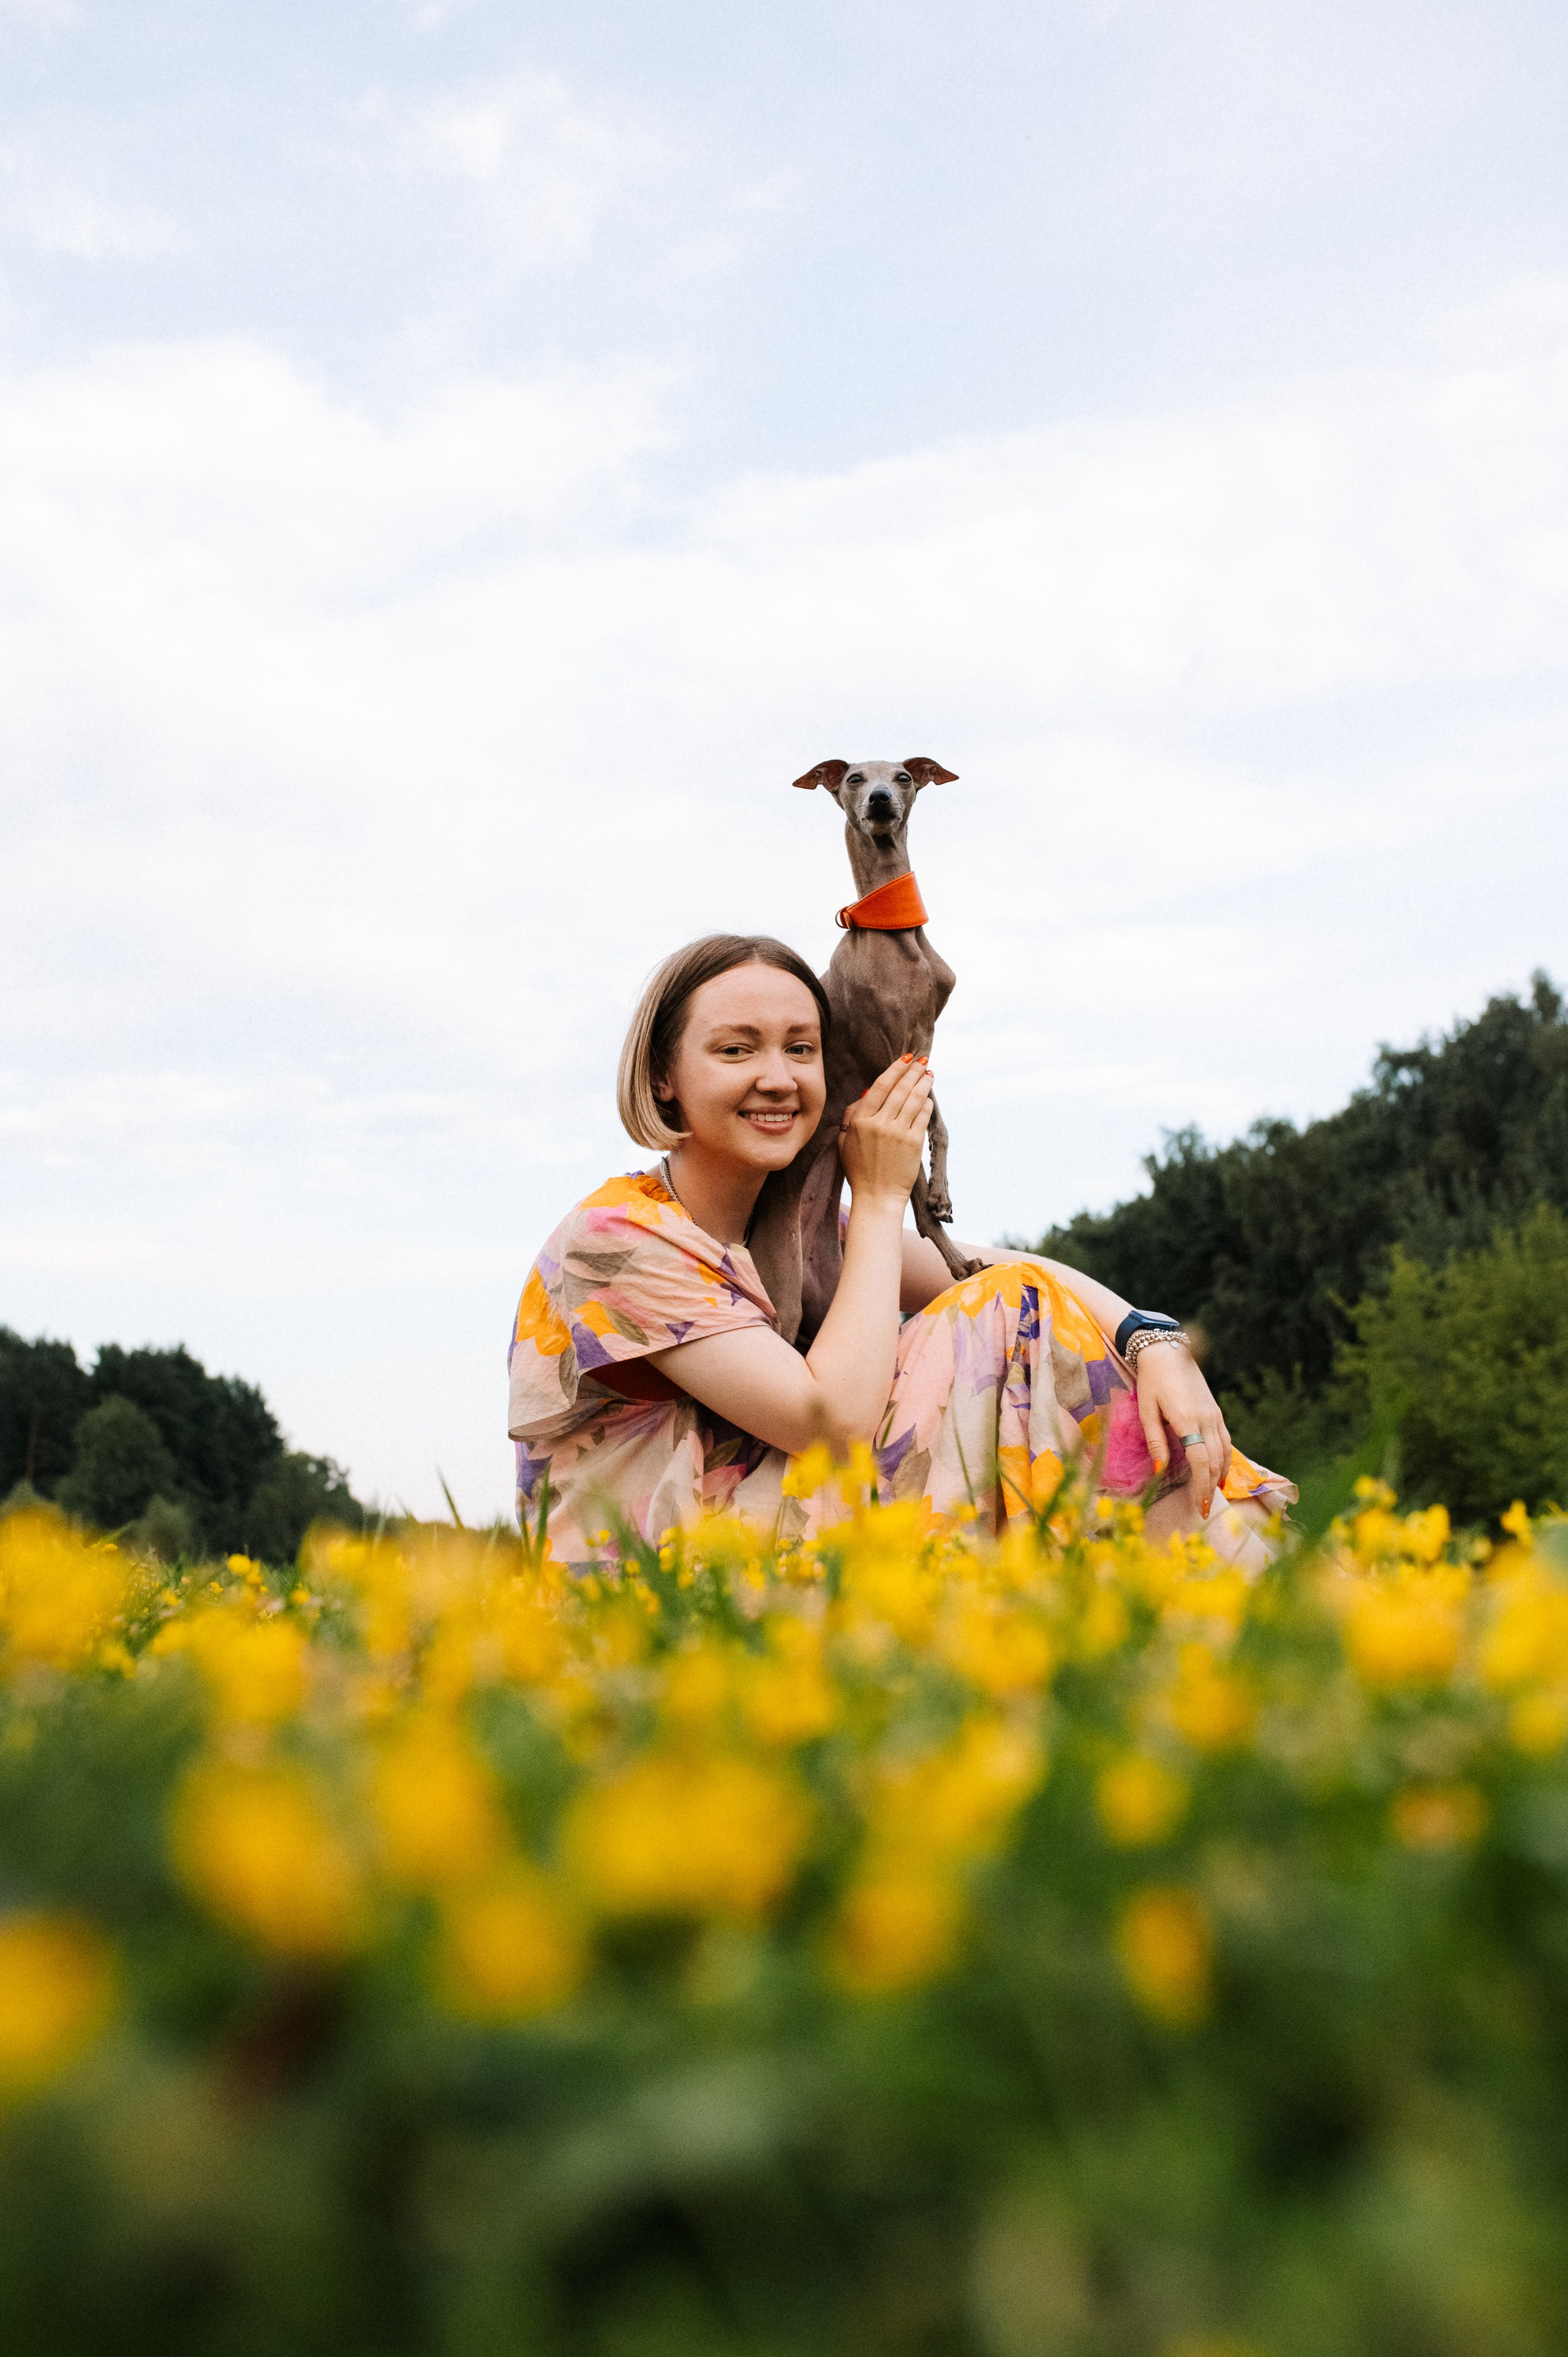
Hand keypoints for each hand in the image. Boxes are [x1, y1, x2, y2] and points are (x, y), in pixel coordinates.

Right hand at [839, 1056, 931, 1209]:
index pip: (881, 1085)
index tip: (905, 1059)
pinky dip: (927, 1104)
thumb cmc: (859, 1170)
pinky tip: (929, 1098)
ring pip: (914, 1099)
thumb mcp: (845, 1141)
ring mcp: (898, 1132)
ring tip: (929, 1073)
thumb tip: (867, 1094)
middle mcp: (880, 1123)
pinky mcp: (913, 1143)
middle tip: (922, 1061)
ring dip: (923, 1084)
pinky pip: (922, 1117)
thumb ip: (852, 1116)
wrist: (876, 1196)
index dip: (895, 1069)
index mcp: (861, 1120)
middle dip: (913, 1071)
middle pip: (900, 1089)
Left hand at [1135, 1341, 1230, 1519]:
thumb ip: (1155, 1441)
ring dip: (1219, 1476)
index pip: (1200, 1461)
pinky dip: (1224, 1460)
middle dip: (1211, 1487)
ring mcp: (1215, 1415)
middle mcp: (1206, 1419)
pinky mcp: (1216, 1411)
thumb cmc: (1151, 1381)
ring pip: (1224, 1452)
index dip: (1201, 1486)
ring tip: (1211, 1495)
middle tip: (1205, 1509)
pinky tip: (1219, 1472)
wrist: (1167, 1351)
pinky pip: (1226, 1441)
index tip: (1200, 1506)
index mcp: (1188, 1420)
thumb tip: (1160, 1470)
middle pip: (1215, 1461)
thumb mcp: (1146, 1410)